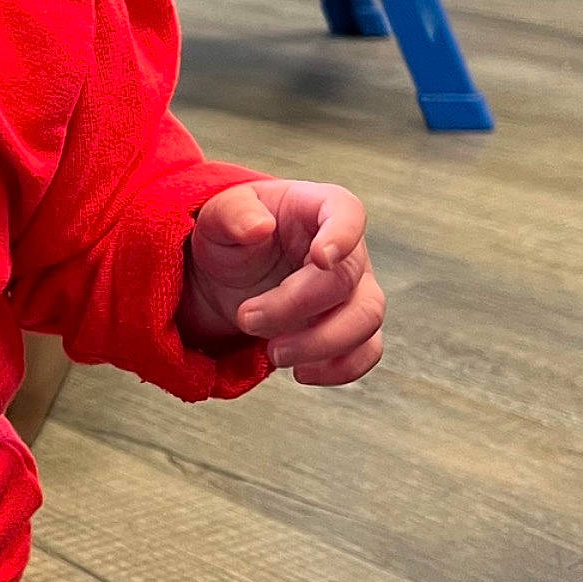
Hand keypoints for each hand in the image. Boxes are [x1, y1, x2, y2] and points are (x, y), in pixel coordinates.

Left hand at [181, 181, 383, 386]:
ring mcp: (353, 291)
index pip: (347, 211)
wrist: (228, 276)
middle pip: (346, 280)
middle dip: (294, 306)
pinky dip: (339, 369)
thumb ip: (233, 213)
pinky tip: (300, 372)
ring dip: (320, 343)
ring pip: (366, 319)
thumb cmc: (230, 236)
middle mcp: (346, 250)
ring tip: (272, 353)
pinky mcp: (349, 327)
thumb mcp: (216, 216)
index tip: (321, 258)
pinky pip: (366, 352)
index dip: (342, 235)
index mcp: (317, 208)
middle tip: (246, 318)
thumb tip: (259, 227)